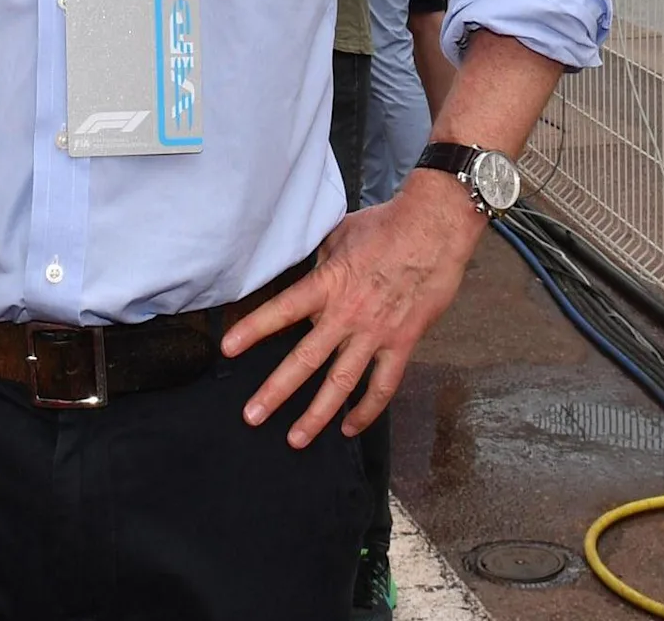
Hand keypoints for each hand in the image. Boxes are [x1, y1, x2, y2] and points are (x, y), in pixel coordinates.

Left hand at [222, 171, 482, 445]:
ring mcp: (375, 334)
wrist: (436, 228)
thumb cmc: (387, 225)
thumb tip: (304, 273)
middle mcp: (347, 315)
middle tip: (252, 416)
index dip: (253, 329)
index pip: (283, 310)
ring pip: (341, 383)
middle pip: (305, 360)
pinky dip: (367, 410)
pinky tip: (349, 427)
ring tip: (295, 439)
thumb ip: (320, 262)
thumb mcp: (340, 234)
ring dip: (317, 415)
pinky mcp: (402, 343)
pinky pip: (383, 386)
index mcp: (328, 284)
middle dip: (276, 391)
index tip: (228, 349)